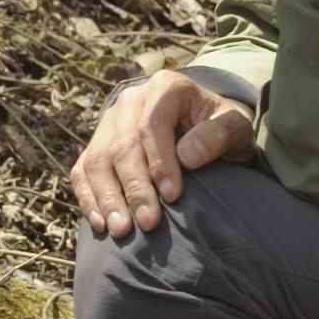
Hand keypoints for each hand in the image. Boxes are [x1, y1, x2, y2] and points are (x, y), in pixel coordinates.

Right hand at [71, 68, 252, 239]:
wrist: (203, 126)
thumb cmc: (221, 129)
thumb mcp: (235, 126)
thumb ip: (219, 134)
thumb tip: (187, 157)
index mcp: (165, 87)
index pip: (152, 124)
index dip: (159, 161)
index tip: (173, 196)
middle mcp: (130, 100)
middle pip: (122, 145)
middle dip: (135, 187)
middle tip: (148, 223)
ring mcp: (108, 123)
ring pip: (97, 160)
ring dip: (108, 198)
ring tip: (122, 230)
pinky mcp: (95, 145)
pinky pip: (82, 172)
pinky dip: (89, 199)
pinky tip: (101, 224)